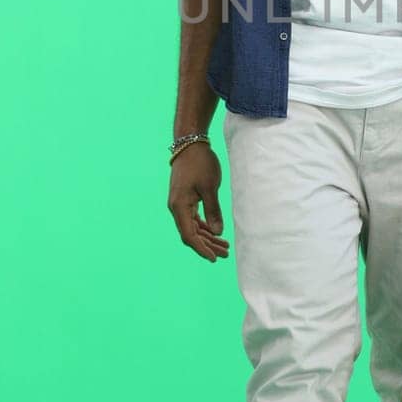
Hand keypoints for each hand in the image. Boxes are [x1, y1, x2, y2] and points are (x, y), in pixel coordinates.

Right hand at [167, 142, 230, 261]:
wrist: (190, 144)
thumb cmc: (200, 163)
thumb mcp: (210, 188)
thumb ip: (213, 211)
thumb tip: (217, 232)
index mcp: (179, 207)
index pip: (189, 235)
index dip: (202, 248)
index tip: (215, 258)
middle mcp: (176, 208)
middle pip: (191, 234)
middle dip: (208, 245)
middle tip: (226, 253)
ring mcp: (180, 204)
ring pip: (193, 227)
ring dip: (208, 237)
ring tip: (224, 246)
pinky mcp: (184, 199)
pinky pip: (194, 218)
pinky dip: (205, 226)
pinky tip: (216, 232)